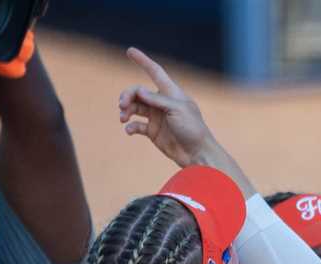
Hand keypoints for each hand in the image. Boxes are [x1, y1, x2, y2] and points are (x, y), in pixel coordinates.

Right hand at [118, 48, 215, 166]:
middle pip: (138, 91)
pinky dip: (130, 126)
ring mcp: (157, 118)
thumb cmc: (193, 129)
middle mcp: (162, 103)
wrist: (198, 155)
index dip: (143, 61)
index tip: (130, 51)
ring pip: (134, 107)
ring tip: (123, 117)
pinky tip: (129, 130)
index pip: (155, 72)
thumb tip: (139, 90)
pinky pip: (136, 125)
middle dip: (127, 95)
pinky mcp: (153, 132)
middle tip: (122, 104)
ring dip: (125, 110)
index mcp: (172, 93)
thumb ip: (157, 99)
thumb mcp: (177, 110)